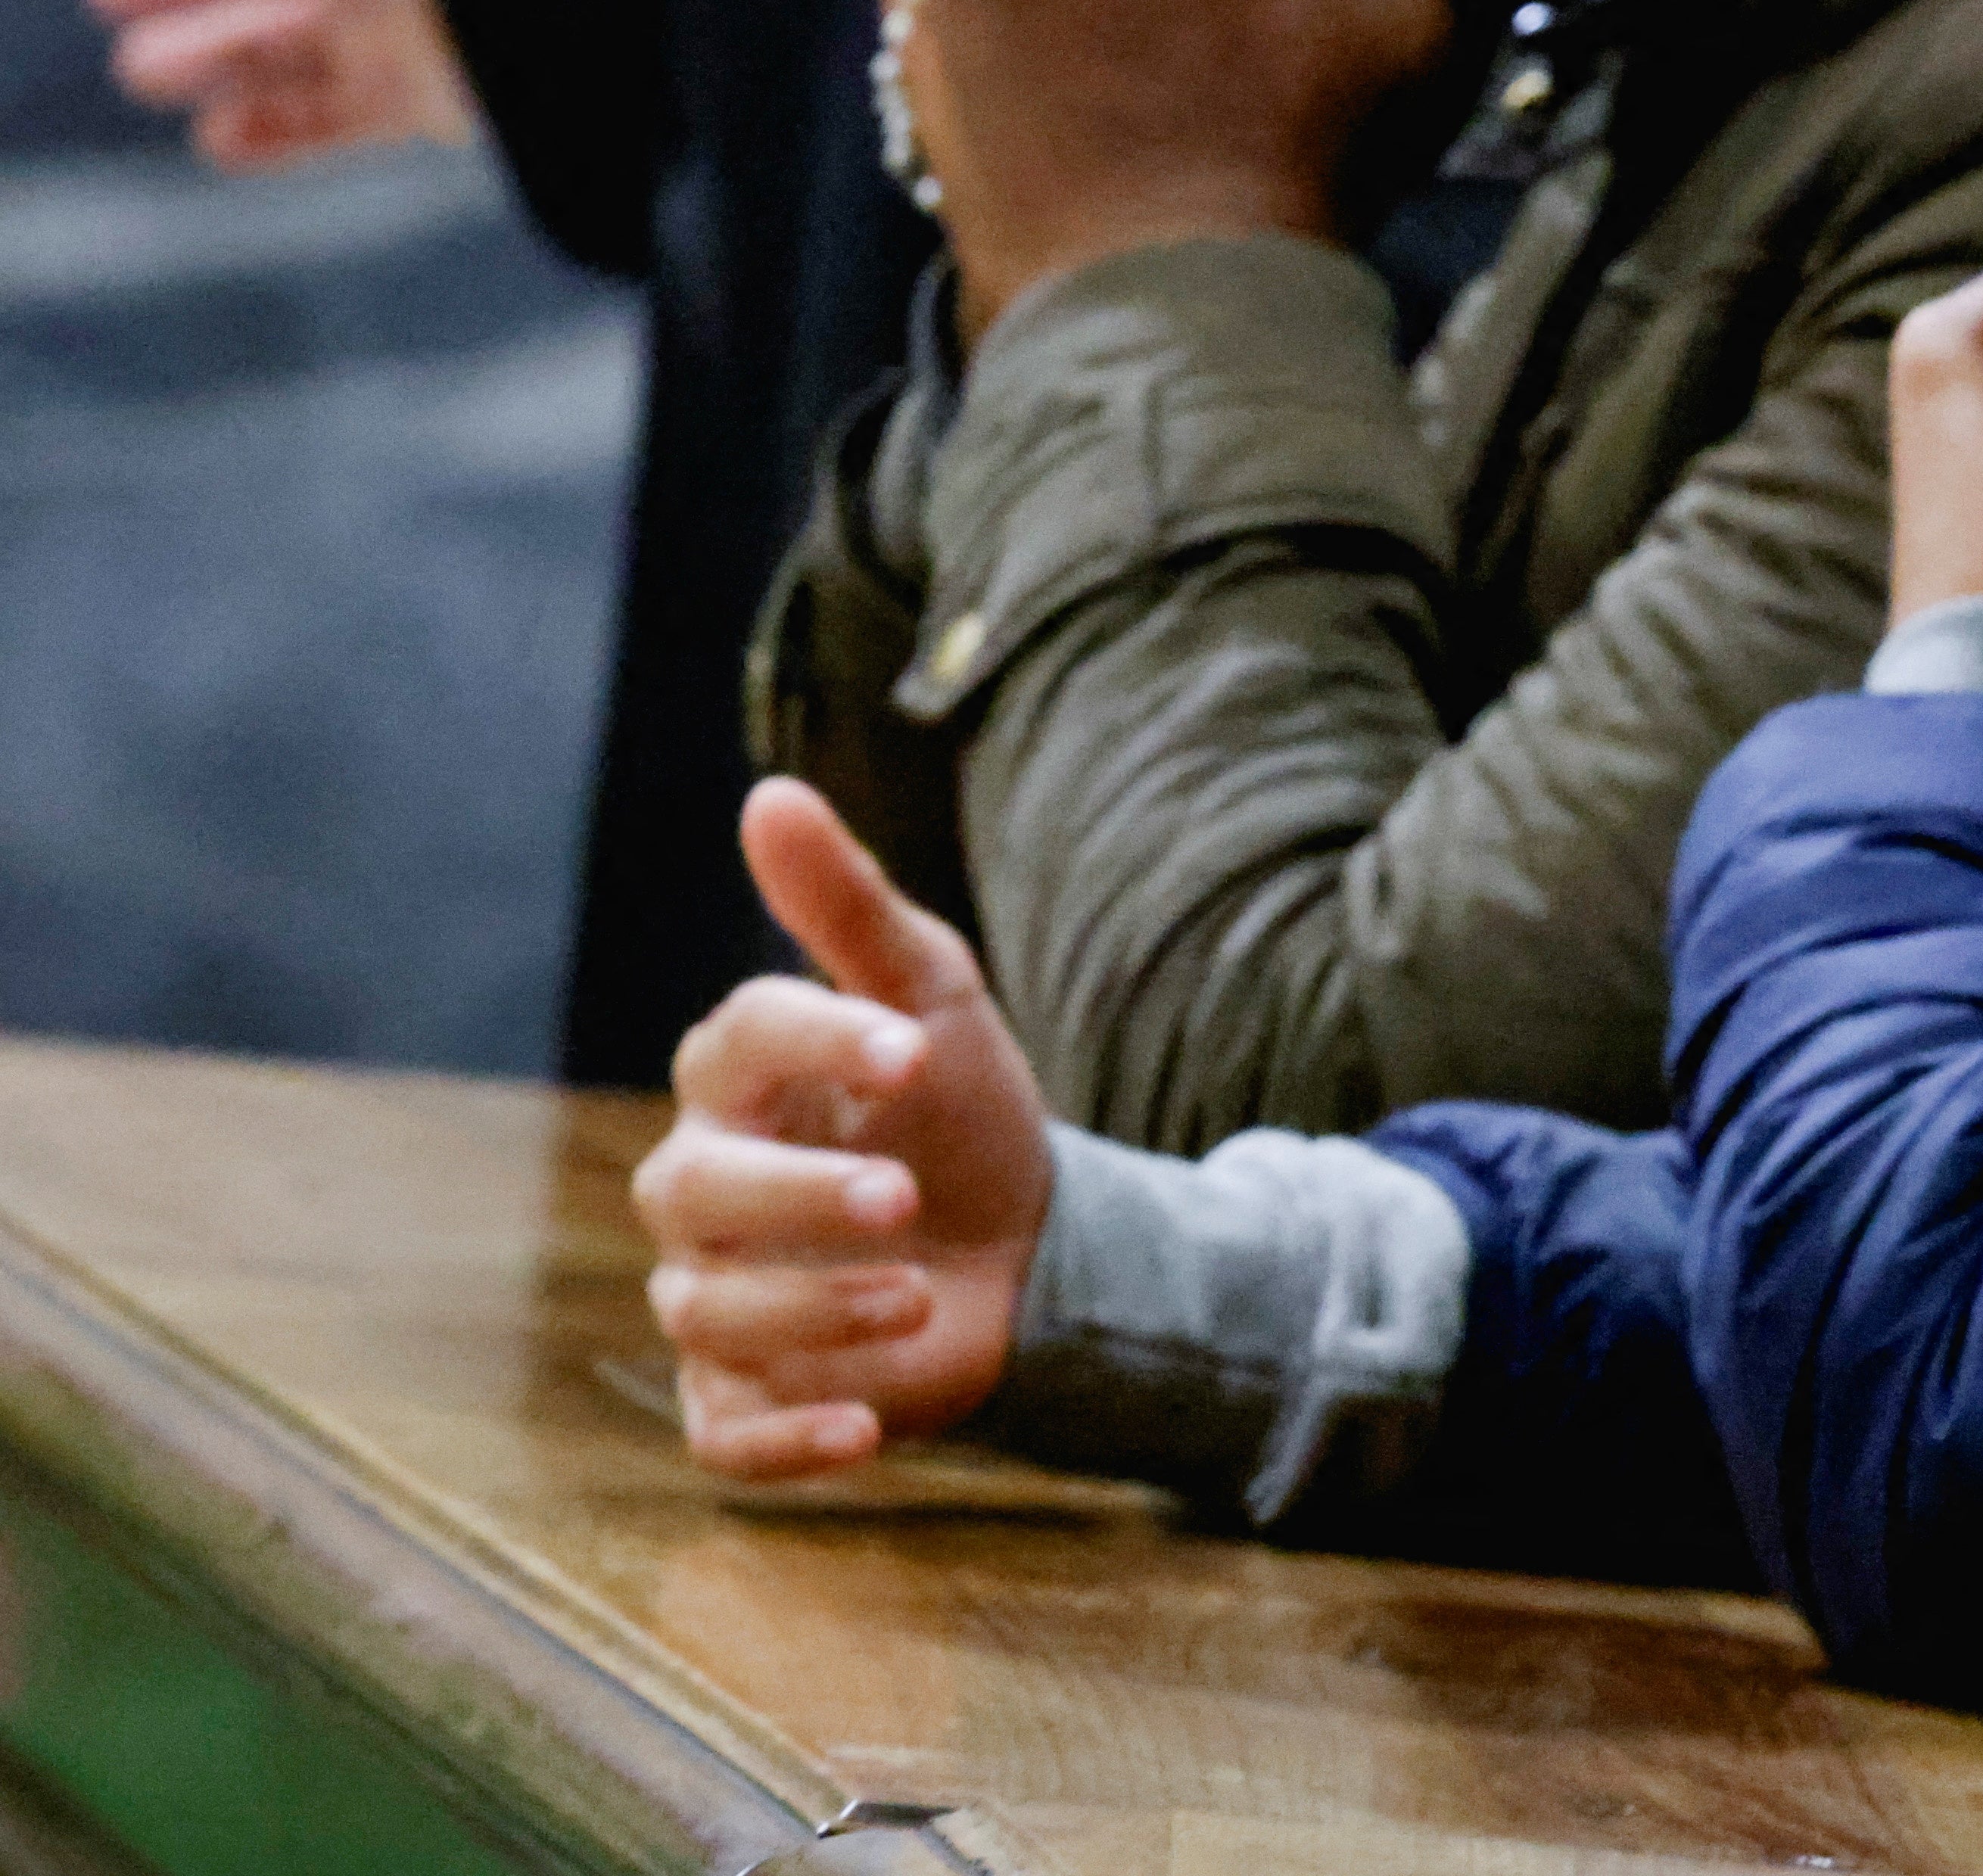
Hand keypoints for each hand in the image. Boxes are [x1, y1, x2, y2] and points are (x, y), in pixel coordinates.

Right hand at [632, 779, 1053, 1480]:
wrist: (1033, 1250)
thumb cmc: (960, 1114)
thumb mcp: (931, 1001)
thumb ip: (848, 907)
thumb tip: (768, 793)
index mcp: (739, 1083)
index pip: (737, 1042)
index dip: (818, 1040)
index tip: (917, 1050)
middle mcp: (704, 1193)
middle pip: (696, 1192)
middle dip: (801, 1197)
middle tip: (907, 1198)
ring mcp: (716, 1302)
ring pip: (710, 1313)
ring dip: (814, 1312)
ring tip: (918, 1296)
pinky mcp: (746, 1400)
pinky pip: (726, 1439)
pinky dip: (790, 1442)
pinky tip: (865, 1431)